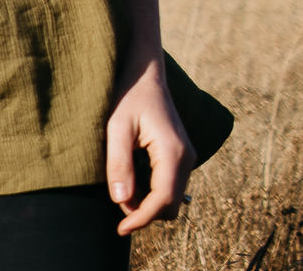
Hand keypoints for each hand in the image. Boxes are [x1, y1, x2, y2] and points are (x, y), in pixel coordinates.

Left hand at [105, 58, 193, 234]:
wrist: (144, 72)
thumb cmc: (128, 95)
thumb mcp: (116, 127)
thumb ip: (119, 164)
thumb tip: (122, 200)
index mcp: (173, 152)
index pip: (163, 201)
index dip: (142, 219)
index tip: (120, 229)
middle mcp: (186, 158)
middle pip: (170, 205)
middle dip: (145, 212)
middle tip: (116, 199)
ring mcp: (186, 156)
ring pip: (172, 197)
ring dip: (148, 202)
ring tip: (121, 186)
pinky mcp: (180, 155)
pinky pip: (169, 185)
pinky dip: (152, 191)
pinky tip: (131, 178)